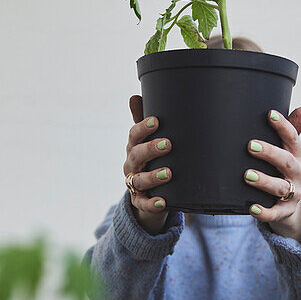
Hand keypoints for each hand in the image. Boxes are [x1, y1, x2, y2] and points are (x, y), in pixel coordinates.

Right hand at [124, 95, 172, 234]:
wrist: (149, 192)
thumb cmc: (150, 160)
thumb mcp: (147, 141)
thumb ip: (142, 120)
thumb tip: (134, 95)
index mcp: (134, 147)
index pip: (133, 136)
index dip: (142, 128)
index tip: (156, 121)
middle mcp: (131, 165)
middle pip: (136, 155)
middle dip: (151, 149)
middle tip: (168, 144)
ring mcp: (134, 184)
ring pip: (138, 180)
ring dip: (152, 176)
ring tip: (169, 173)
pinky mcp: (140, 202)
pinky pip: (143, 204)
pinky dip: (151, 203)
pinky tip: (162, 202)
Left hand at [244, 107, 300, 241]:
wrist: (291, 204)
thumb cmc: (284, 170)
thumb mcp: (289, 151)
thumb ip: (292, 131)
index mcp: (298, 155)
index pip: (293, 138)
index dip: (283, 126)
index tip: (269, 114)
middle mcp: (299, 173)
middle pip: (286, 162)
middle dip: (270, 153)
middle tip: (250, 146)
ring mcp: (293, 193)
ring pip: (280, 187)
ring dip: (264, 181)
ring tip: (247, 175)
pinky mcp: (285, 211)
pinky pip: (276, 213)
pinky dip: (265, 212)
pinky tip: (252, 208)